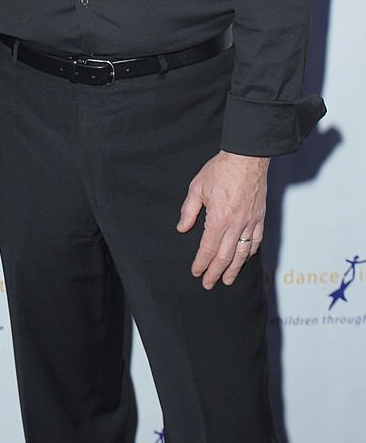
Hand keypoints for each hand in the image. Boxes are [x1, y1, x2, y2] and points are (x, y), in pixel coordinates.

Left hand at [176, 151, 268, 289]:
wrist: (247, 158)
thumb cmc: (221, 170)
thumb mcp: (197, 188)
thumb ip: (189, 210)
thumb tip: (182, 228)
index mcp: (218, 219)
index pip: (208, 248)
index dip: (201, 263)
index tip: (196, 272)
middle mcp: (236, 225)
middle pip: (225, 256)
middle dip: (215, 272)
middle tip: (209, 284)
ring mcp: (250, 222)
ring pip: (242, 253)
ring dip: (234, 269)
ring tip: (227, 280)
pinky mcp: (260, 217)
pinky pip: (256, 240)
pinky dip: (250, 252)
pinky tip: (245, 258)